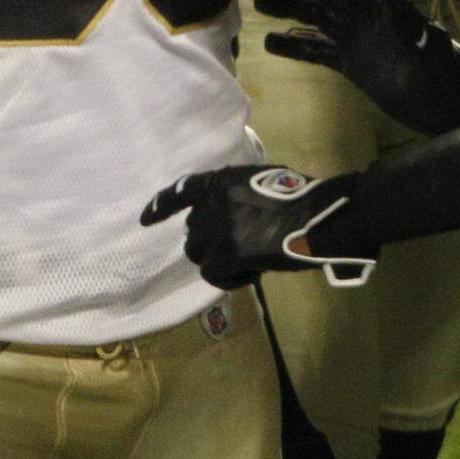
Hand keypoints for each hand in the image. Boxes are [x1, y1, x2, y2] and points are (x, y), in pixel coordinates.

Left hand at [141, 164, 375, 290]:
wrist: (316, 217)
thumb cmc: (299, 199)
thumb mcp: (260, 182)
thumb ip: (236, 196)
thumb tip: (229, 218)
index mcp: (221, 181)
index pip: (181, 190)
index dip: (160, 206)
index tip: (143, 220)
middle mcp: (212, 202)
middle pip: (193, 232)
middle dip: (212, 242)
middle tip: (243, 246)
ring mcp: (216, 228)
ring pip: (200, 254)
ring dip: (221, 260)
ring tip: (251, 259)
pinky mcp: (225, 253)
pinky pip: (214, 275)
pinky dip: (232, 278)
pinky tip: (255, 271)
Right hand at [256, 0, 459, 133]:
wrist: (447, 109)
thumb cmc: (446, 81)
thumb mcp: (441, 60)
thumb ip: (433, 44)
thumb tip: (429, 29)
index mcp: (387, 8)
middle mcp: (367, 17)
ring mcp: (357, 39)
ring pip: (317, 17)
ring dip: (289, 8)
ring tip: (258, 5)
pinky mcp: (351, 63)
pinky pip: (318, 49)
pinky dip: (296, 45)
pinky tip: (270, 43)